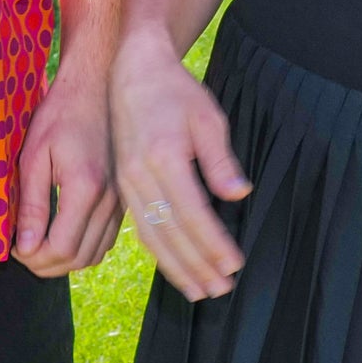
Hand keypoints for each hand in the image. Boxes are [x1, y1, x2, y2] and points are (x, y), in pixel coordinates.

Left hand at [12, 61, 120, 277]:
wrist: (97, 86)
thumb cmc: (60, 114)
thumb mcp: (35, 154)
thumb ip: (31, 203)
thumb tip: (26, 248)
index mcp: (86, 188)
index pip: (61, 248)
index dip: (32, 258)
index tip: (12, 248)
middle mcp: (110, 200)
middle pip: (78, 257)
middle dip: (45, 264)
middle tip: (21, 251)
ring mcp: (121, 201)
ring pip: (95, 254)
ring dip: (65, 261)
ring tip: (38, 247)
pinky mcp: (123, 199)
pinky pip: (106, 240)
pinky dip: (84, 248)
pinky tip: (63, 235)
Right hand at [112, 32, 250, 300]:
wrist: (132, 72)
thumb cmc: (176, 91)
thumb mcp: (207, 117)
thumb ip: (220, 159)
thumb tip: (238, 194)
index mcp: (164, 157)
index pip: (193, 213)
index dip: (214, 244)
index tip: (235, 265)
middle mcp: (140, 175)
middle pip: (170, 232)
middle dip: (197, 265)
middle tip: (220, 290)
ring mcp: (127, 182)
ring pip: (151, 235)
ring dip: (176, 267)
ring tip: (198, 290)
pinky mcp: (122, 185)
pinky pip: (140, 226)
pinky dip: (158, 251)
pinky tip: (174, 266)